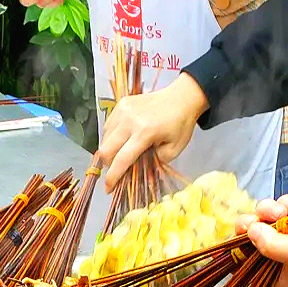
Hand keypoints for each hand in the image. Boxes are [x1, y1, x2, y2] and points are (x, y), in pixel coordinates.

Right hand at [97, 72, 208, 188]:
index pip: (121, 159)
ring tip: (121, 153)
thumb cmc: (180, 125)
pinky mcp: (121, 103)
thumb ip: (152, 163)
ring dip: (109, 150)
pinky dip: (111, 137)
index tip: (109, 189)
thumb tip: (134, 169)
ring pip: (105, 138)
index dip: (113, 177)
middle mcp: (130, 120)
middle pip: (106, 149)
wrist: (182, 97)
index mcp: (145, 132)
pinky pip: (108, 126)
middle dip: (108, 165)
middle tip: (116, 170)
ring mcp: (123, 110)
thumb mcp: (172, 151)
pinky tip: (122, 139)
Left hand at [236, 195, 287, 286]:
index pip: (244, 266)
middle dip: (251, 226)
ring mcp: (284, 233)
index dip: (236, 251)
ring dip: (269, 211)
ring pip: (261, 218)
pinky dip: (283, 203)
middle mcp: (276, 255)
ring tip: (284, 212)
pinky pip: (276, 205)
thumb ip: (272, 246)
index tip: (238, 238)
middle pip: (247, 239)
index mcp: (275, 275)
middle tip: (254, 221)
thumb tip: (250, 230)